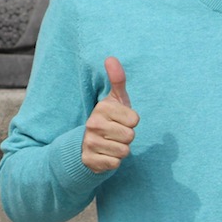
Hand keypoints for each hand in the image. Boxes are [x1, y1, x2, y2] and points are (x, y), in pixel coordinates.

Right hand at [81, 56, 139, 172]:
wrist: (86, 144)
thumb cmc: (110, 118)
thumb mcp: (115, 99)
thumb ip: (117, 79)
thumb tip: (111, 58)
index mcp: (102, 108)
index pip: (135, 120)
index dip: (132, 122)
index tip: (121, 120)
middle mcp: (93, 124)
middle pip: (130, 136)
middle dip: (127, 137)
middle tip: (116, 133)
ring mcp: (89, 143)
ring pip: (124, 151)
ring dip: (121, 149)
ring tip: (111, 143)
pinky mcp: (89, 160)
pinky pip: (115, 163)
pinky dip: (113, 161)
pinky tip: (105, 154)